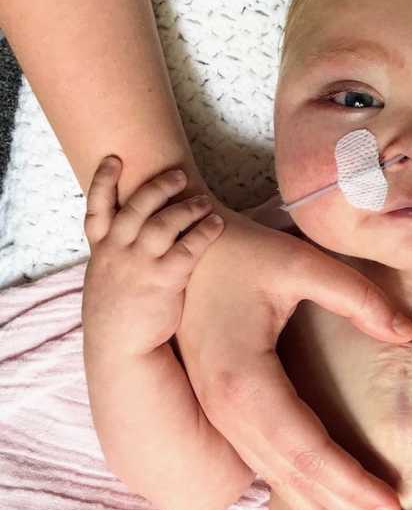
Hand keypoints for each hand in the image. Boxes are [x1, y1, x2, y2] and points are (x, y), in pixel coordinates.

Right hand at [82, 156, 224, 355]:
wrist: (120, 351)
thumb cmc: (119, 316)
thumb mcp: (106, 282)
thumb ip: (115, 257)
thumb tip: (131, 240)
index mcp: (101, 251)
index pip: (96, 208)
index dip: (103, 181)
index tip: (114, 159)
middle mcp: (117, 252)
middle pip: (136, 206)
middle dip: (158, 186)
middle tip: (180, 174)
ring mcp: (138, 264)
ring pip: (163, 223)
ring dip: (187, 207)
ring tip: (205, 201)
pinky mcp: (163, 280)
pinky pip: (187, 248)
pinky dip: (204, 232)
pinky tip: (217, 224)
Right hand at [173, 196, 411, 509]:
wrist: (176, 253)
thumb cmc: (239, 253)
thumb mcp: (299, 262)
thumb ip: (356, 296)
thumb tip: (408, 332)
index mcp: (244, 382)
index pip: (308, 450)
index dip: (351, 485)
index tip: (394, 508)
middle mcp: (229, 411)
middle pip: (294, 477)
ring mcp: (223, 416)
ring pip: (278, 479)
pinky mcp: (227, 413)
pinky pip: (267, 464)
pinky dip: (299, 492)